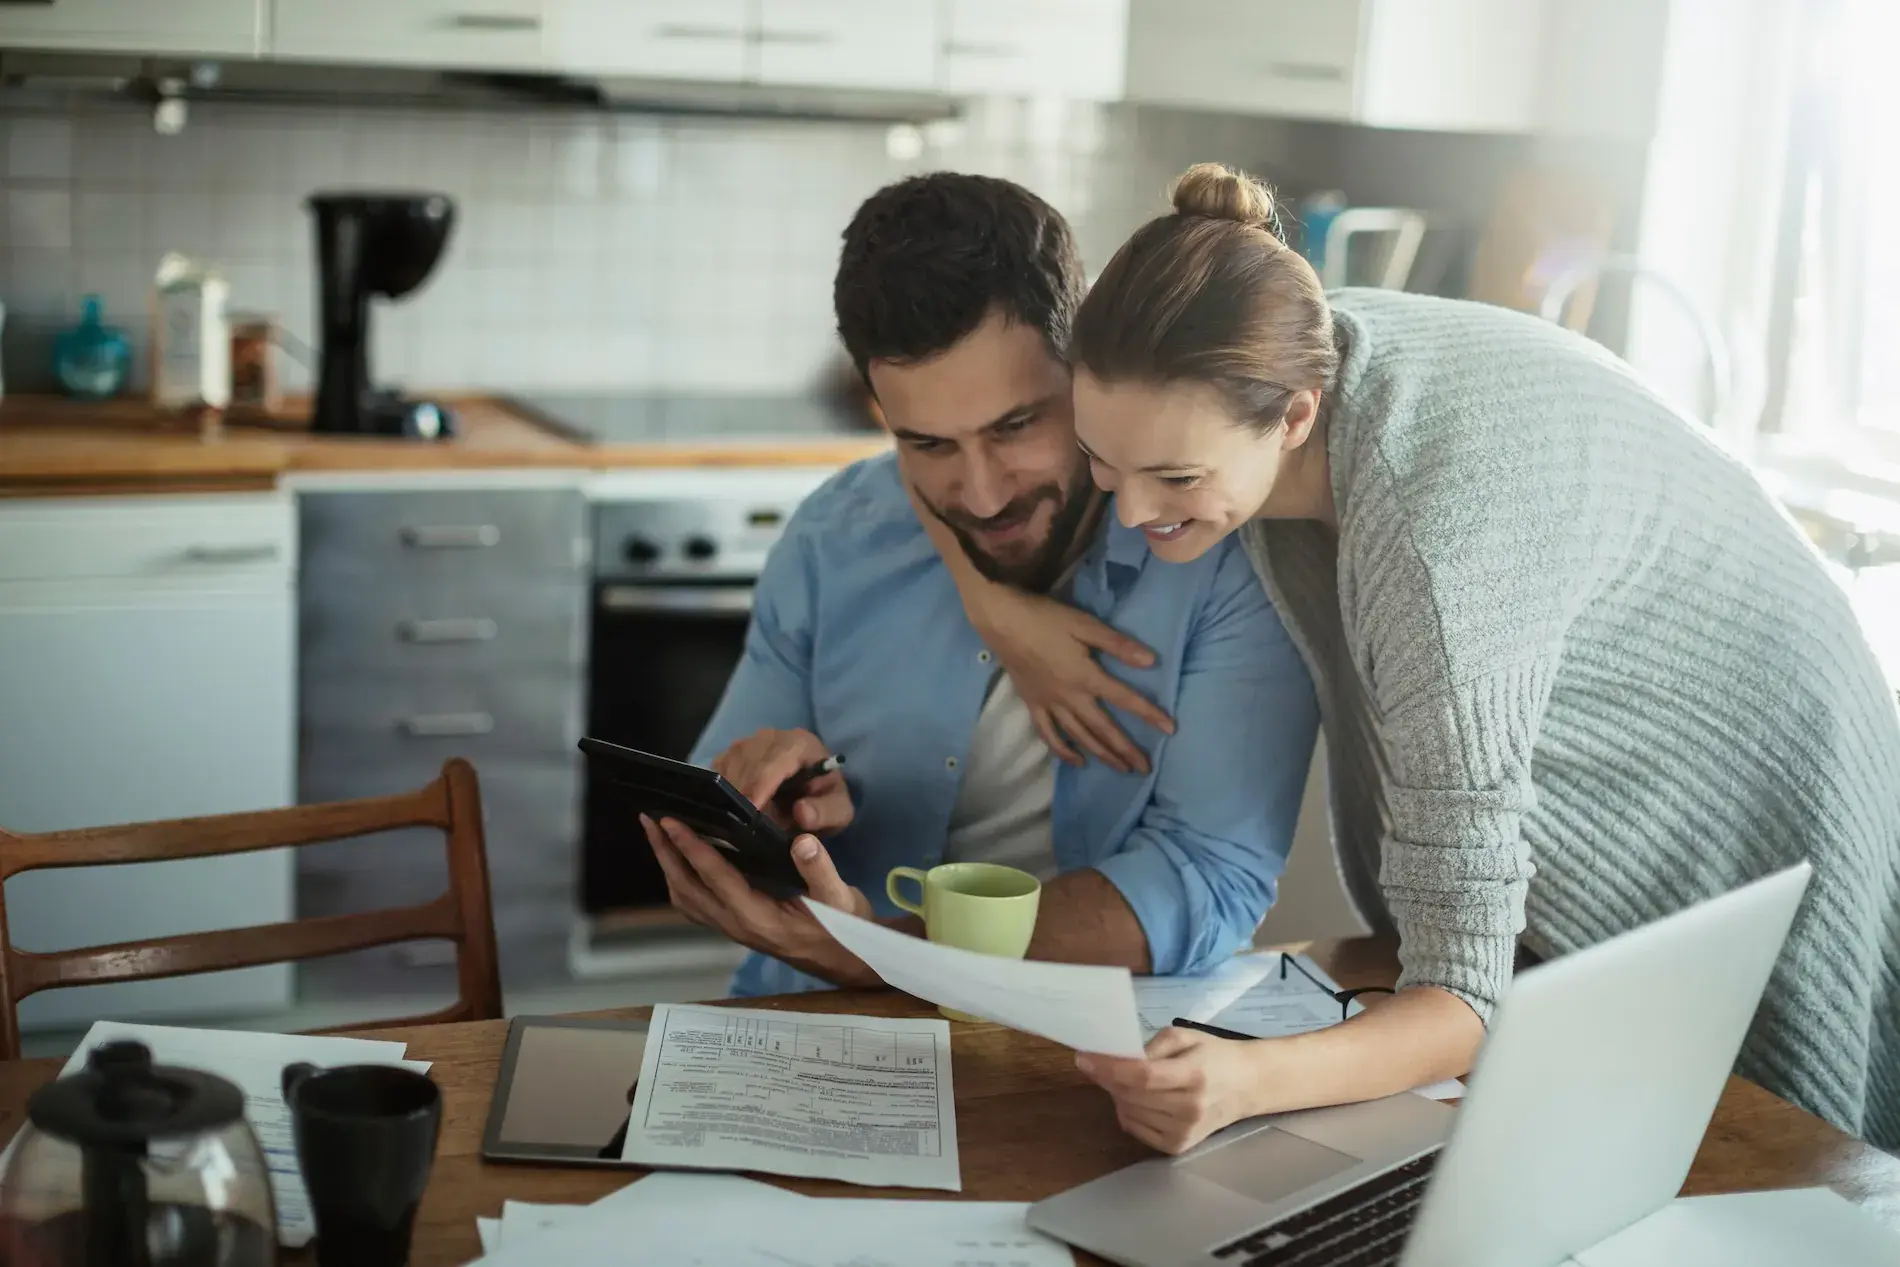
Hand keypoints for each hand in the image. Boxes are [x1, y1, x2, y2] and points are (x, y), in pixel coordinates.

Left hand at [640, 814, 877, 986]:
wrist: (844, 958)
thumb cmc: (841, 927)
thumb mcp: (840, 898)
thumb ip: (820, 870)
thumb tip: (802, 841)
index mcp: (758, 916)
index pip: (716, 878)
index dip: (692, 848)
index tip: (672, 822)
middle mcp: (736, 925)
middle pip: (687, 888)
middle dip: (666, 853)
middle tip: (650, 819)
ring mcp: (731, 928)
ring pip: (685, 898)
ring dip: (668, 866)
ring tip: (658, 834)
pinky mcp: (733, 925)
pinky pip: (695, 904)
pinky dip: (680, 879)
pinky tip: (680, 860)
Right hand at [710, 727, 852, 835]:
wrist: (812, 793)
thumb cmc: (824, 800)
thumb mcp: (838, 812)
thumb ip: (825, 812)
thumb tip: (801, 812)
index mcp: (800, 743)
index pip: (774, 761)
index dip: (760, 786)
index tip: (752, 811)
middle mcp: (772, 736)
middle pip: (746, 760)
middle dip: (744, 792)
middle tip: (743, 824)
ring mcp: (749, 742)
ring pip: (729, 763)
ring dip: (731, 791)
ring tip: (738, 819)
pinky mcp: (732, 753)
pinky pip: (718, 768)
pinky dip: (720, 788)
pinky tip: (728, 808)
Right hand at [976, 587, 1175, 773]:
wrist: (1002, 621)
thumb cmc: (1046, 619)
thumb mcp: (1085, 625)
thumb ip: (1117, 645)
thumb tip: (1151, 661)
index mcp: (1086, 677)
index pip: (1125, 698)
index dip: (1149, 714)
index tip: (1170, 729)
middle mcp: (1070, 697)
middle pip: (1103, 728)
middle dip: (1126, 750)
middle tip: (1145, 768)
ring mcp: (1050, 704)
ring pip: (1079, 736)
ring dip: (1101, 754)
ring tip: (1120, 769)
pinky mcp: (1033, 705)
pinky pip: (1049, 734)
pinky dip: (1063, 750)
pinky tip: (1077, 761)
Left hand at [1074, 1027, 1268, 1154]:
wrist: (1246, 1086)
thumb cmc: (1213, 1055)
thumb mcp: (1184, 1037)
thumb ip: (1150, 1047)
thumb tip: (1114, 1058)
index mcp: (1194, 1074)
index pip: (1142, 1076)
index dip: (1109, 1068)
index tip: (1083, 1058)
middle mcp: (1189, 1108)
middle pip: (1131, 1095)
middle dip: (1107, 1078)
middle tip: (1098, 1064)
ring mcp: (1184, 1132)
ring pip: (1129, 1112)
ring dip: (1116, 1094)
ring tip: (1123, 1079)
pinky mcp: (1178, 1147)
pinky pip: (1135, 1129)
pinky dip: (1127, 1112)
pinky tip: (1135, 1099)